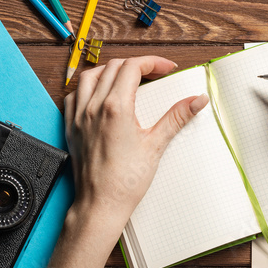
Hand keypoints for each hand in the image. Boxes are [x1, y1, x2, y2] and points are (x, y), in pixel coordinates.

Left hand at [64, 56, 208, 235]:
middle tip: (154, 74)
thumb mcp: (156, 145)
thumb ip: (177, 117)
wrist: (100, 205)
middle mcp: (94, 107)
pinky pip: (73, 96)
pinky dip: (87, 88)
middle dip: (137, 65)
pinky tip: (99, 95)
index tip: (166, 69)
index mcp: (116, 107)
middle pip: (114, 67)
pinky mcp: (71, 128)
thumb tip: (196, 101)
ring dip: (110, 70)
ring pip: (90, 76)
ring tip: (126, 77)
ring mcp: (79, 116)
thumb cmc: (125, 182)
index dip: (153, 62)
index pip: (133, 67)